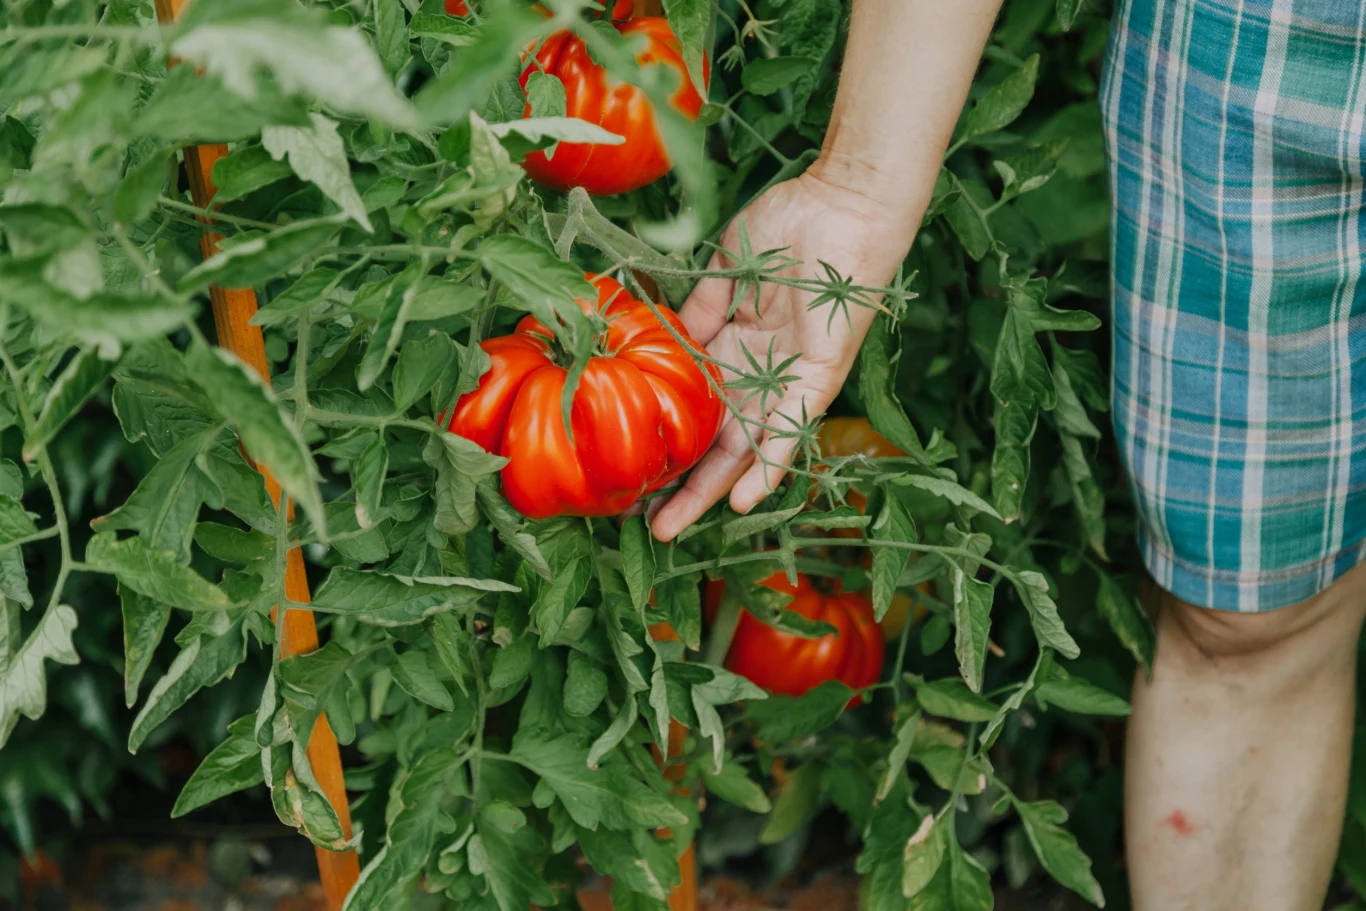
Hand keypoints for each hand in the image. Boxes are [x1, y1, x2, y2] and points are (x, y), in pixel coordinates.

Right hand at [650, 165, 919, 540]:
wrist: (844, 201)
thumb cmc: (791, 224)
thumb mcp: (725, 271)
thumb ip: (698, 312)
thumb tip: (660, 344)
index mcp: (736, 348)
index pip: (698, 410)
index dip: (671, 441)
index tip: (637, 472)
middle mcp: (762, 373)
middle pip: (720, 443)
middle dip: (687, 485)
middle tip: (652, 525)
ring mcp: (790, 378)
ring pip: (750, 448)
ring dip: (717, 489)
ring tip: (679, 524)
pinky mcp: (820, 374)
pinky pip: (791, 427)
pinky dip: (769, 463)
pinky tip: (744, 500)